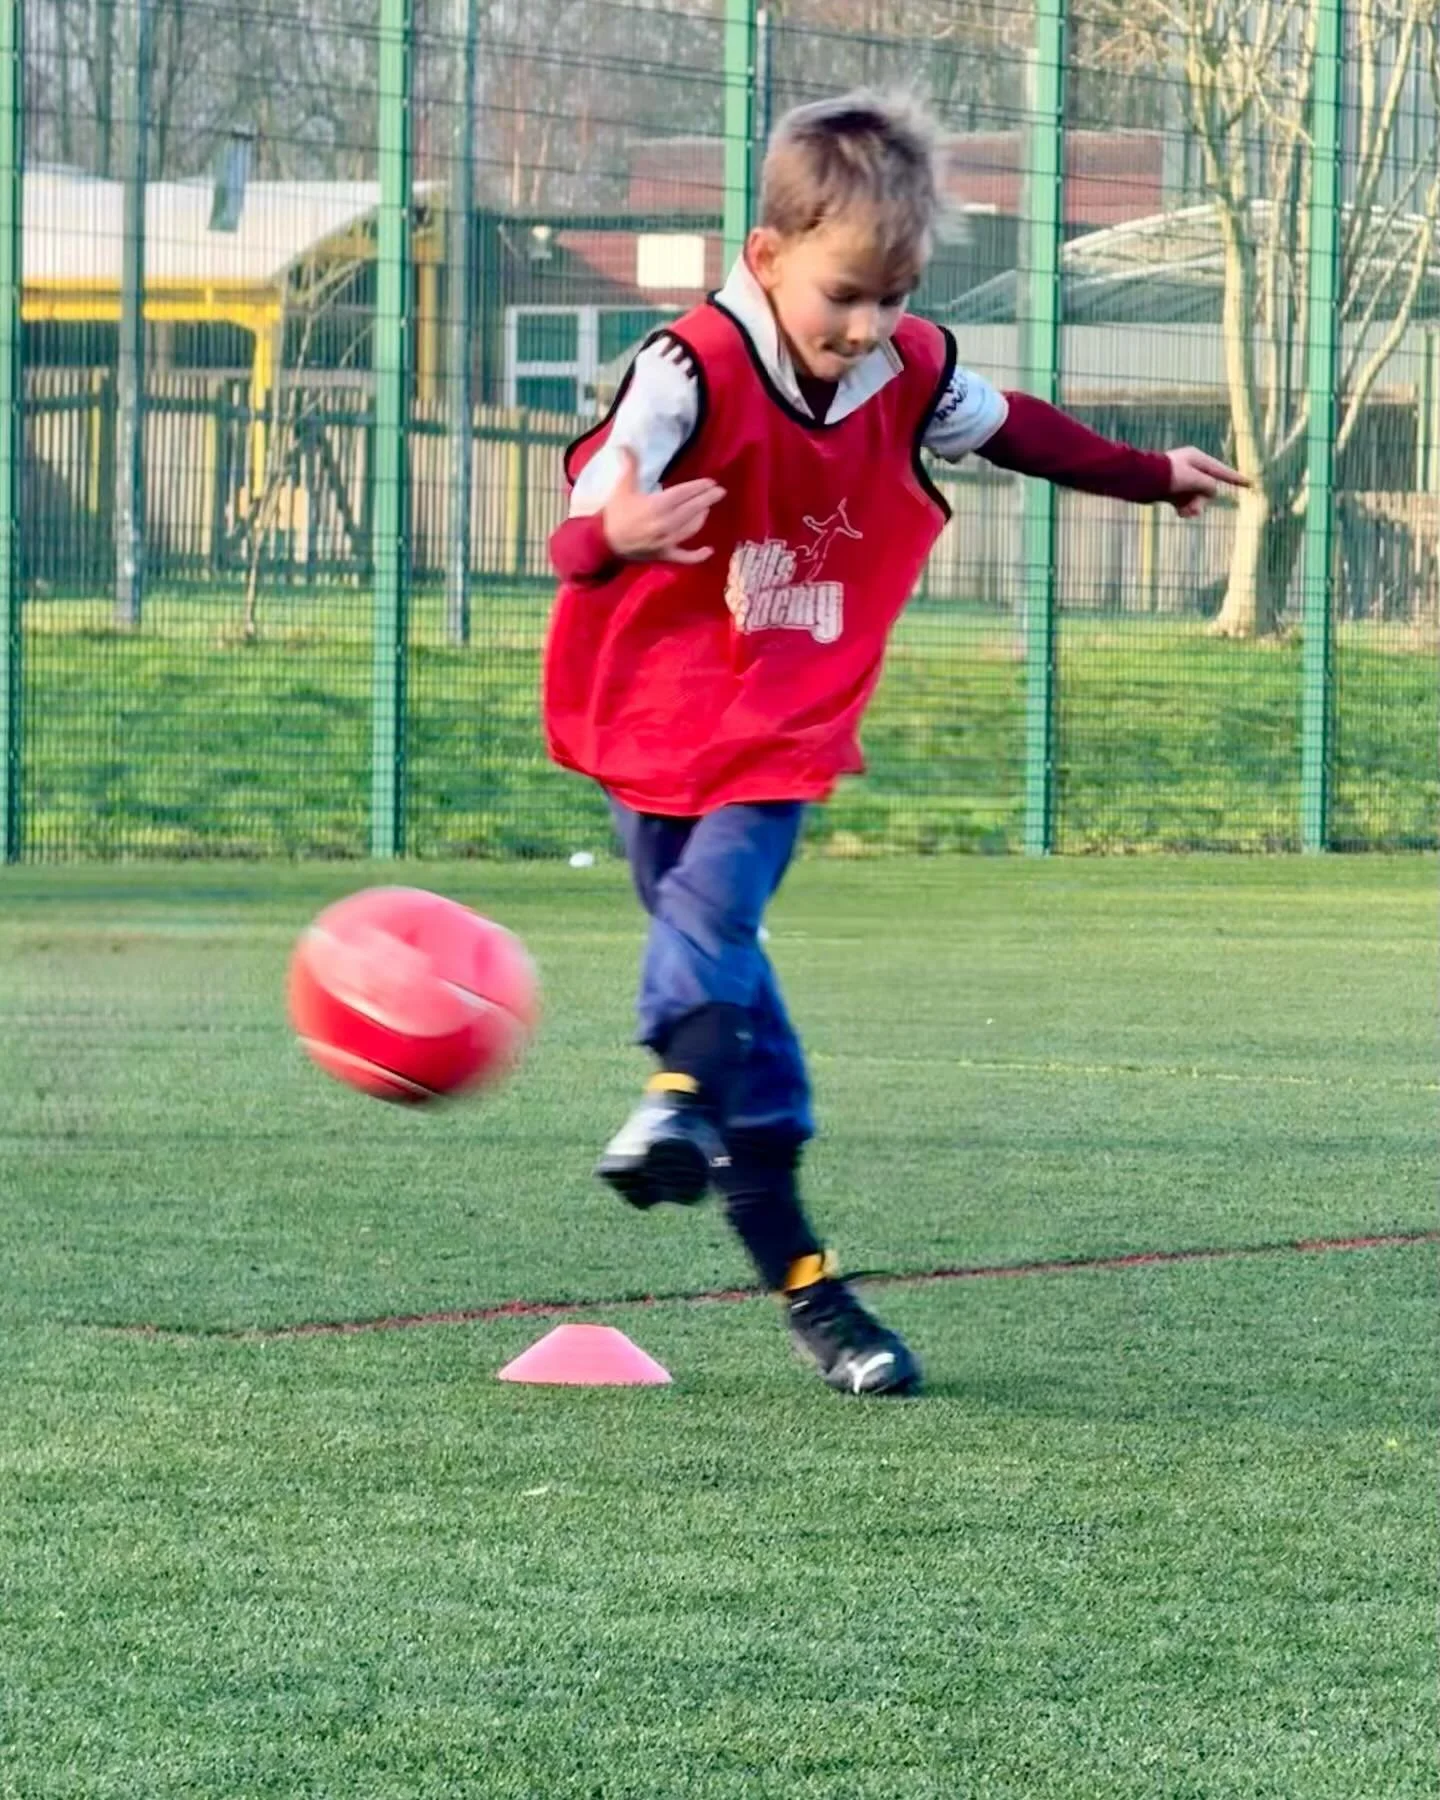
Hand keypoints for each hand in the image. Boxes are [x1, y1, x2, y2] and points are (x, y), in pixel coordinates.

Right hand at [602, 448, 723, 563]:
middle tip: (720, 492)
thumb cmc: (615, 513)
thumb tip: (626, 443)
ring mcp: (667, 541)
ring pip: (692, 528)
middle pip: (693, 509)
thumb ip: (630, 465)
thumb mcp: (622, 487)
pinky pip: (685, 557)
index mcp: (657, 505)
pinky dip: (697, 556)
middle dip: (708, 499)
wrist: (604, 542)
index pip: (685, 493)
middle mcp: (666, 523)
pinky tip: (709, 551)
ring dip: (702, 517)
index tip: (711, 482)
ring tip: (707, 509)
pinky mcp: (665, 555)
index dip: (699, 487)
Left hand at [1165, 447, 1249, 517]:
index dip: (1236, 478)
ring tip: (1184, 512)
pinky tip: (1180, 513)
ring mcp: (1181, 480)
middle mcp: (1190, 468)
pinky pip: (1185, 503)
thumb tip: (1212, 492)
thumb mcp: (1194, 479)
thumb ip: (1208, 485)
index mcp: (1197, 459)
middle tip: (1193, 507)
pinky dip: (1184, 509)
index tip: (1251, 484)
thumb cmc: (1168, 476)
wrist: (1142, 481)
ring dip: (1193, 507)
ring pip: (1196, 498)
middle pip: (1207, 488)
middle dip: (1203, 500)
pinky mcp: (1171, 492)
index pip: (1222, 470)